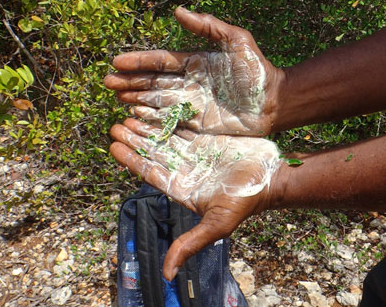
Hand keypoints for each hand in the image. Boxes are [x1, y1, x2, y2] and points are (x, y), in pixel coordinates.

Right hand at [105, 7, 284, 135]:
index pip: (161, 60)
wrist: (273, 101)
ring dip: (136, 99)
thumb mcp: (236, 41)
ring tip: (117, 98)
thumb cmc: (257, 70)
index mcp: (194, 62)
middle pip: (153, 81)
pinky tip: (135, 117)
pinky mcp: (196, 123)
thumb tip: (178, 12)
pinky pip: (169, 120)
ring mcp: (191, 103)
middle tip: (107, 83)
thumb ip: (209, 27)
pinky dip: (152, 119)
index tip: (117, 61)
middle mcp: (188, 82)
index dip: (139, 61)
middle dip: (130, 81)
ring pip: (157, 100)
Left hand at [109, 118, 281, 278]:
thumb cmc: (245, 202)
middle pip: (153, 154)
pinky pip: (182, 128)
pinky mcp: (207, 140)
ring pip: (164, 139)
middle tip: (116, 126)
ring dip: (146, 129)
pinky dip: (168, 120)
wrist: (271, 179)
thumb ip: (191, 244)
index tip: (113, 146)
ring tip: (128, 115)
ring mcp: (195, 154)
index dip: (131, 161)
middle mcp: (185, 171)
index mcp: (182, 190)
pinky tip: (153, 110)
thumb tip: (167, 274)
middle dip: (134, 141)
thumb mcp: (217, 226)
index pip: (150, 174)